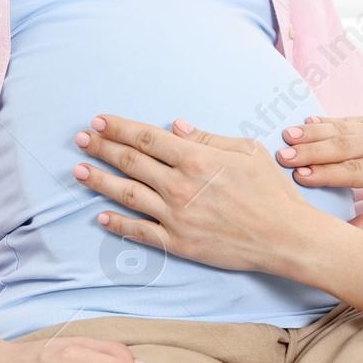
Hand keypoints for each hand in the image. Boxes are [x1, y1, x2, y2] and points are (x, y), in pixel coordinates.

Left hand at [70, 115, 329, 275]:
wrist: (284, 236)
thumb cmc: (271, 190)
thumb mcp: (246, 151)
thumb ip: (208, 139)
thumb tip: (176, 128)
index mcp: (196, 158)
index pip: (147, 138)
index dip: (119, 127)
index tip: (99, 121)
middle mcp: (180, 185)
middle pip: (131, 162)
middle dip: (102, 148)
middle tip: (81, 139)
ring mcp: (176, 216)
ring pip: (128, 194)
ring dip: (100, 181)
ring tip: (78, 170)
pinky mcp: (178, 242)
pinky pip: (140, 232)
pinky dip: (118, 223)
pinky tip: (101, 216)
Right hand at [277, 113, 362, 233]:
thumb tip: (346, 235)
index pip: (359, 170)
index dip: (328, 173)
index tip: (300, 176)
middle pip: (344, 145)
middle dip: (311, 150)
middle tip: (282, 156)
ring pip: (341, 129)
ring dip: (312, 133)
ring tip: (286, 137)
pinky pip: (345, 120)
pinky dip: (323, 123)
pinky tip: (303, 124)